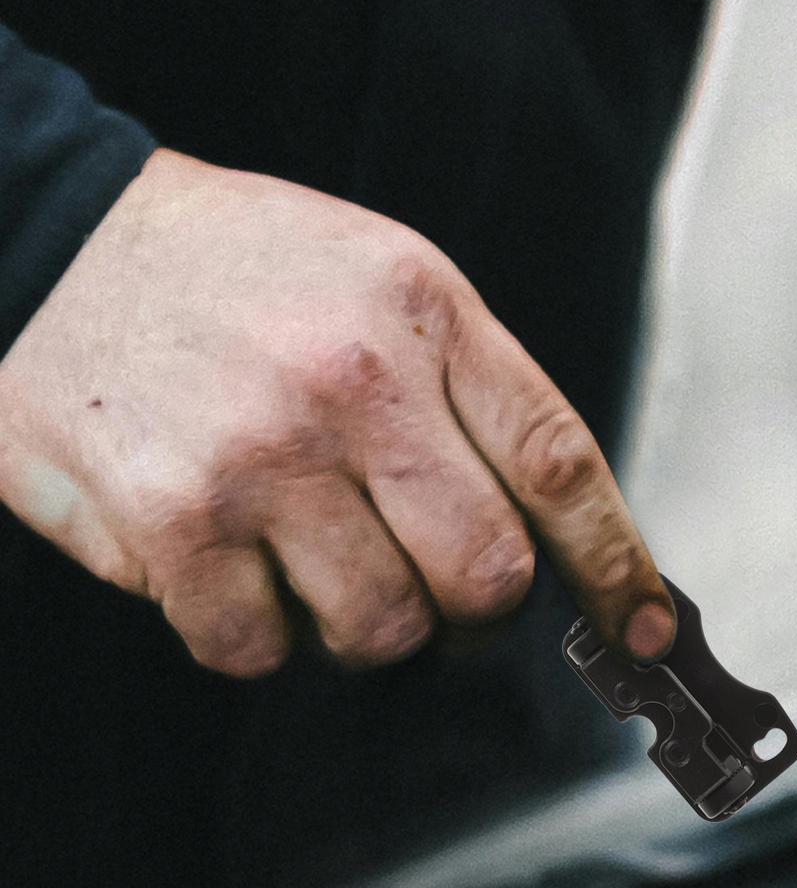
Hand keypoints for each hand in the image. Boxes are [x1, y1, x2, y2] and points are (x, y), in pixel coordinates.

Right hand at [0, 150, 674, 675]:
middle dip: (474, 613)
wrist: (40, 237)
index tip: (645, 630)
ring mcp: (259, 456)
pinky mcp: (169, 522)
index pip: (558, 463)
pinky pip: (260, 650)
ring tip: (313, 557)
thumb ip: (469, 392)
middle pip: (485, 578)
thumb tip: (555, 540)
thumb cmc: (233, 275)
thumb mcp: (379, 280)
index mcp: (422, 311)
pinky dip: (256, 632)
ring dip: (362, 625)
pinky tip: (228, 562)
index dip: (616, 566)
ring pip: (382, 632)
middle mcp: (351, 382)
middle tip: (438, 592)